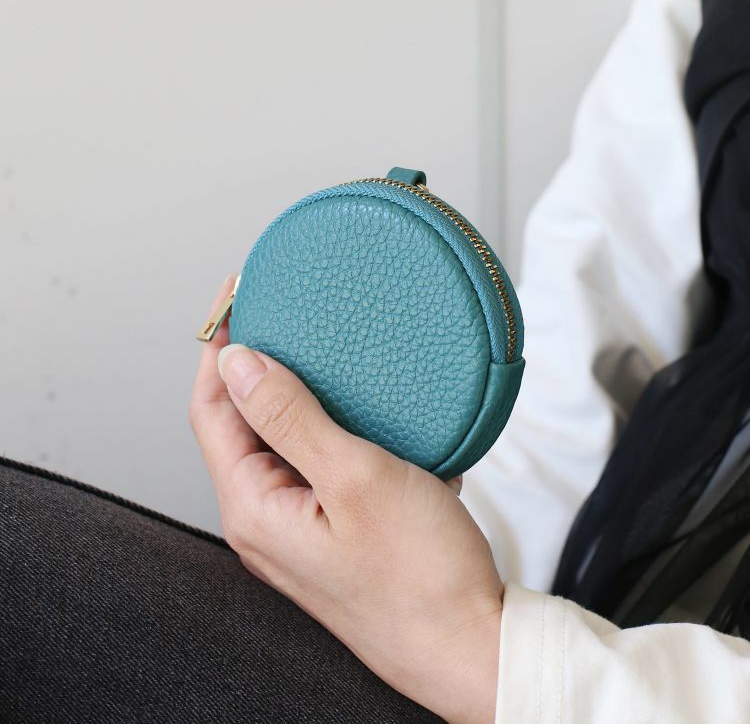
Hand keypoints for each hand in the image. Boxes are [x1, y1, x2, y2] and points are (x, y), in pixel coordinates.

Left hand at [189, 275, 503, 723]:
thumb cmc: (420, 577)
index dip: (219, 350)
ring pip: (286, 444)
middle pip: (243, 426)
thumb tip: (239, 363)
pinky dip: (338, 430)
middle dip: (261, 370)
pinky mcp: (335, 530)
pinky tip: (369, 415)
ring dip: (305, 400)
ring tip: (331, 360)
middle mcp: (267, 521)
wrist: (471, 645)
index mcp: (255, 509)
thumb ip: (290, 417)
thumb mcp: (354, 478)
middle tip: (288, 320)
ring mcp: (301, 528)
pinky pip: (320, 465)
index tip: (238, 301)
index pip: (212, 411)